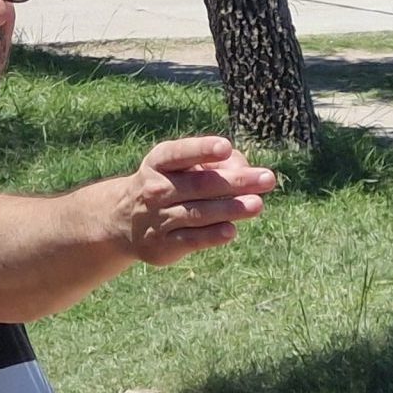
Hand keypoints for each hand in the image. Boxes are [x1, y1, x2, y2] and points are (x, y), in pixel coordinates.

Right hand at [112, 136, 276, 266]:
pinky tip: (231, 230)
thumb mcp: (182, 167)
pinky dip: (211, 235)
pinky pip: (191, 239)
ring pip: (199, 213)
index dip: (203, 149)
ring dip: (230, 209)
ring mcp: (158, 218)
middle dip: (237, 181)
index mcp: (160, 162)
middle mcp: (156, 188)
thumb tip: (246, 171)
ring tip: (257, 205)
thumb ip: (215, 164)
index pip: (180, 153)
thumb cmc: (169, 185)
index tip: (226, 147)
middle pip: (200, 184)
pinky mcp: (163, 244)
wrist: (125, 222)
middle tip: (268, 179)